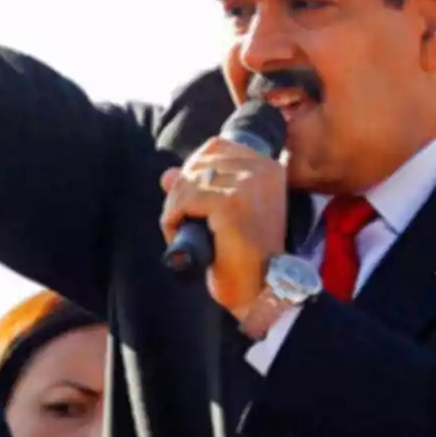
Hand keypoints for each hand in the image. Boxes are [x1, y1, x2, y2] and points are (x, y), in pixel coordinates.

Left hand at [160, 137, 287, 319]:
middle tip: (181, 220)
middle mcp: (262, 169)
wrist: (259, 290)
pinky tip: (178, 235)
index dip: (193, 170)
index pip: (215, 146)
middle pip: (198, 162)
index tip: (190, 199)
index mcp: (267, 166)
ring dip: (174, 207)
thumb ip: (196, 189)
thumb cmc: (242, 255)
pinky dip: (172, 218)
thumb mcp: (220, 214)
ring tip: (180, 230)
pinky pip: (184, 200)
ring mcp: (249, 185)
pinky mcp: (231, 204)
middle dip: (181, 191)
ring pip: (188, 181)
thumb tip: (167, 175)